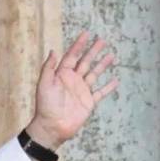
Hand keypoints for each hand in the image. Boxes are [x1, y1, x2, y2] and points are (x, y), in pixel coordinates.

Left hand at [28, 31, 118, 149]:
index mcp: (61, 75)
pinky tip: (115, 80)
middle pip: (85, 62)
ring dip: (102, 65)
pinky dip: (108, 87)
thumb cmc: (46, 105)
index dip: (78, 45)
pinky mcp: (88, 102)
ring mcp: (81, 91)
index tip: (86, 33)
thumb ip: (49, 68)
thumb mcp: (44, 84)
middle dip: (93, 51)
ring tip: (112, 55)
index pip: (72, 56)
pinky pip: (101, 92)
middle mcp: (72, 81)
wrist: (52, 126)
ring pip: (94, 74)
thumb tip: (54, 50)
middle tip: (103, 40)